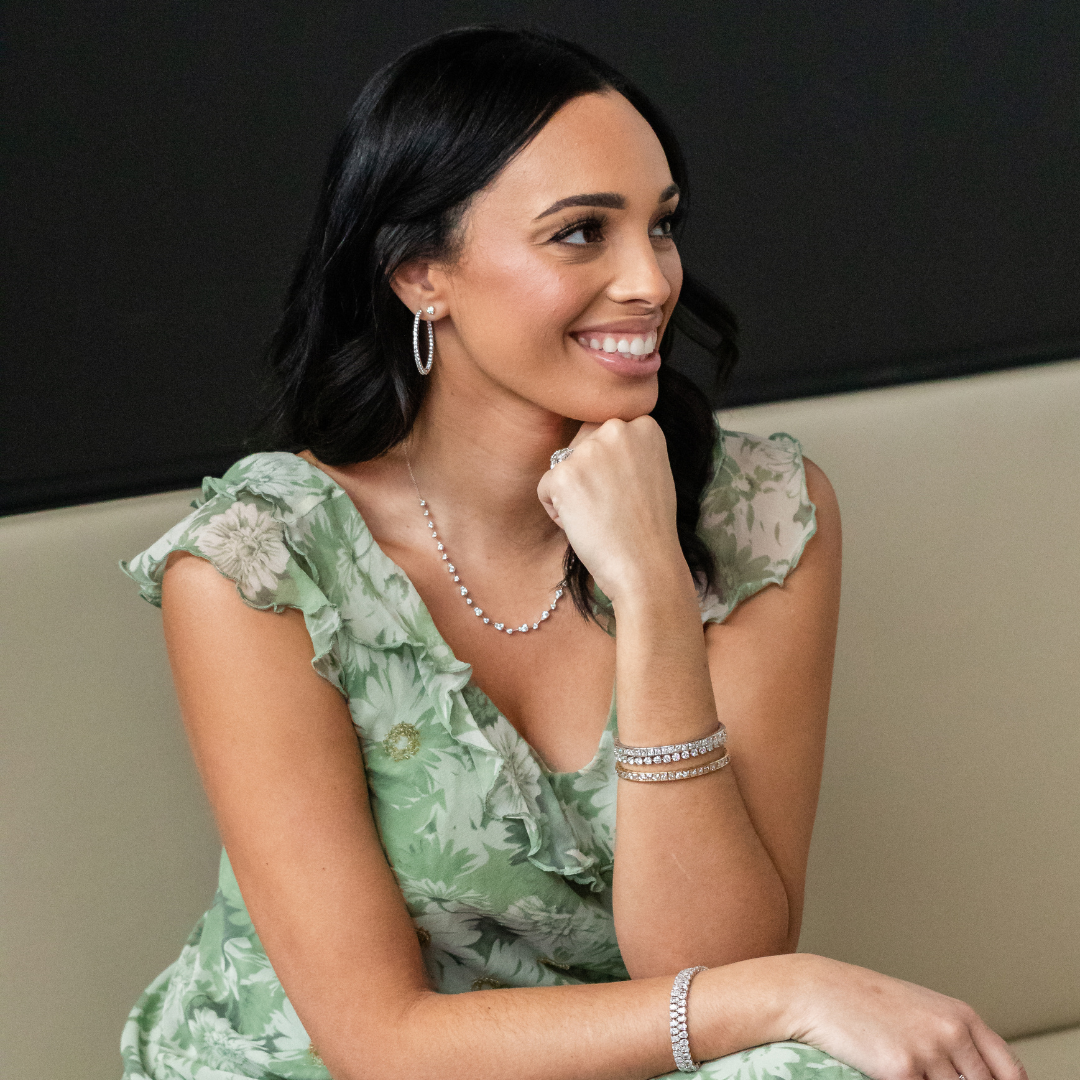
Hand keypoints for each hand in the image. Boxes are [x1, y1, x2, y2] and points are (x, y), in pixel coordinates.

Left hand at [536, 416, 684, 603]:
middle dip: (587, 475)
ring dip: (572, 494)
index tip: (628, 492)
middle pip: (579, 446)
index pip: (603, 432)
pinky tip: (586, 526)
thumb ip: (628, 448)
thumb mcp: (653, 469)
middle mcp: (616, 428)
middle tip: (613, 507)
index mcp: (644, 423)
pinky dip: (558, 513)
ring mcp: (589, 450)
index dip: (609, 467)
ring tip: (600, 516)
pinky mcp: (563, 474)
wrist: (647, 565)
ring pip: (561, 466)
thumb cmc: (650, 527)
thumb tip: (595, 441)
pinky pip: (545, 489)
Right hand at [783, 955, 1026, 1079]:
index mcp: (961, 1015)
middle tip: (927, 1075)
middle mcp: (952, 1032)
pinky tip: (887, 1073)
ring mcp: (929, 1053)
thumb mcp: (917, 1009)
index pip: (1010, 1072)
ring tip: (904, 1069)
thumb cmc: (862, 1000)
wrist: (815, 991)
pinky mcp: (902, 1072)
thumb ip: (953, 1039)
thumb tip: (976, 1074)